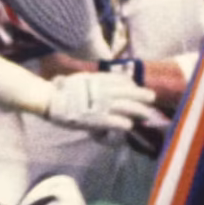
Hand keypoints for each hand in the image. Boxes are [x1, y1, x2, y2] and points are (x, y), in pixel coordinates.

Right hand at [44, 71, 166, 133]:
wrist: (50, 99)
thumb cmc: (62, 90)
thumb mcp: (81, 78)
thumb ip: (94, 80)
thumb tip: (100, 80)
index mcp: (101, 79)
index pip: (123, 80)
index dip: (132, 84)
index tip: (135, 88)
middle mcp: (106, 91)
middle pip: (131, 92)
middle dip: (144, 95)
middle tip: (152, 98)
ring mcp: (104, 105)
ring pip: (130, 108)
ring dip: (141, 111)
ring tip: (147, 115)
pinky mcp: (100, 120)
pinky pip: (120, 122)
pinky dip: (126, 124)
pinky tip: (129, 126)